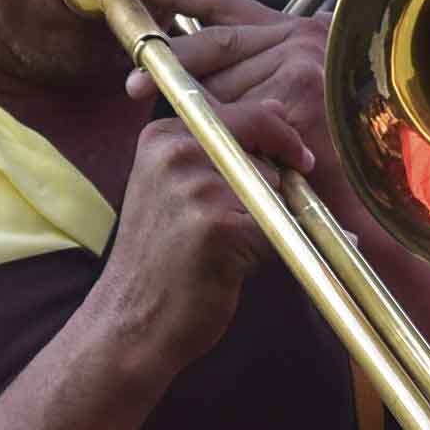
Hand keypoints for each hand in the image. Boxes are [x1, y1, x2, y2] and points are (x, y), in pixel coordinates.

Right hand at [87, 100, 302, 382]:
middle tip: (245, 224)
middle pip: (268, 152)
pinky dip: (274, 248)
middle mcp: (175, 151)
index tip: (298, 162)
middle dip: (277, 185)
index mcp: (163, 135)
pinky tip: (237, 267)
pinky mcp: (216, 225)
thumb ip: (225, 147)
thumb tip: (281, 107)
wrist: (131, 321)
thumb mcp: (178, 186)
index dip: (282, 140)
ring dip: (273, 220)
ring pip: (276, 190)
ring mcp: (195, 186)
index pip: (250, 115)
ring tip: (230, 250)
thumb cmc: (164, 257)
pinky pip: (278, 227)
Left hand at [124, 0, 342, 205]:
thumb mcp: (295, 102)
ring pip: (222, 87)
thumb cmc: (341, 153)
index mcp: (298, 32)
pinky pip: (237, 118)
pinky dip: (227, 141)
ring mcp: (302, 63)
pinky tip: (235, 163)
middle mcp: (301, 38)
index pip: (224, 5)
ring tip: (212, 154)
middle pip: (214, 46)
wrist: (393, 185)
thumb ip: (250, 82)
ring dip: (209, 122)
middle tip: (133, 86)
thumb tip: (184, 80)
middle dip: (169, 66)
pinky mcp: (300, 95)